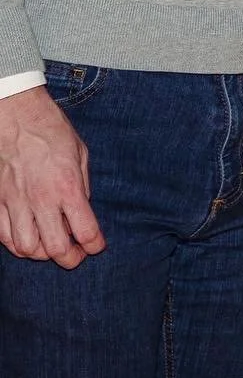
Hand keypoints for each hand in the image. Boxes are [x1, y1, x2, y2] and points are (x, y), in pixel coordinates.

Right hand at [0, 86, 104, 267]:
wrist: (17, 118)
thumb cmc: (51, 131)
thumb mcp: (80, 153)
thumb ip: (82, 185)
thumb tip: (83, 208)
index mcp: (67, 187)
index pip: (85, 231)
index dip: (94, 245)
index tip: (97, 247)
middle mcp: (41, 200)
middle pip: (55, 248)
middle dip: (70, 259)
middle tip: (76, 256)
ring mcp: (16, 204)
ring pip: (26, 248)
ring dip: (41, 253)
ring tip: (51, 247)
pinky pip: (4, 237)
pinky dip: (17, 245)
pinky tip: (28, 239)